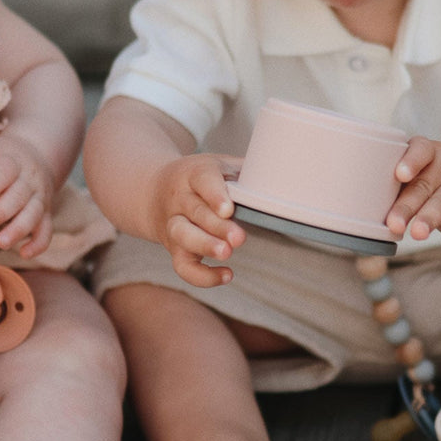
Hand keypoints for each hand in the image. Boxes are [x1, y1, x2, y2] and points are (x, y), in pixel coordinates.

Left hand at [0, 133, 55, 256]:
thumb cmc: (3, 157)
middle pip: (19, 197)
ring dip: (19, 230)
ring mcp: (41, 198)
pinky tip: (24, 253)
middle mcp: (31, 180)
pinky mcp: (46, 213)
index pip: (5, 172)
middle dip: (1, 213)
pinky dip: (39, 244)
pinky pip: (47, 230)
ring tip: (1, 243)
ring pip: (34, 215)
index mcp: (14, 162)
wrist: (37, 157)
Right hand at [150, 153, 245, 287]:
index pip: (202, 180)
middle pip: (195, 211)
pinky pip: (182, 266)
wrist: (154, 190)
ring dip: (204, 246)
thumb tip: (286, 176)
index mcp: (194, 173)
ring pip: (182, 236)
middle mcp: (179, 198)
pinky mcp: (174, 248)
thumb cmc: (202, 178)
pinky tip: (227, 275)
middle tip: (239, 238)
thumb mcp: (221, 165)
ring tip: (227, 254)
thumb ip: (248, 169)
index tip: (228, 209)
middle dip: (216, 226)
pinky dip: (202, 276)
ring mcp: (173, 224)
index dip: (214, 195)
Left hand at [387, 138, 440, 247]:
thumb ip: (391, 183)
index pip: (419, 151)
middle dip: (406, 206)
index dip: (410, 162)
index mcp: (426, 150)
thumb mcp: (412, 171)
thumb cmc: (425, 177)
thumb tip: (351, 208)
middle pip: (423, 186)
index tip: (399, 175)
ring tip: (419, 234)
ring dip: (429, 220)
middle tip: (393, 224)